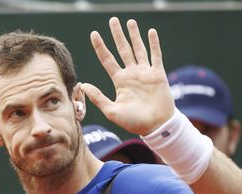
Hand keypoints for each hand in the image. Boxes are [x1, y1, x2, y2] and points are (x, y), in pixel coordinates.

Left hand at [81, 17, 174, 135]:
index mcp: (120, 81)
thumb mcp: (112, 111)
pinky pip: (155, 55)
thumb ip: (98, 98)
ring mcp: (145, 73)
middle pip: (122, 49)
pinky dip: (154, 44)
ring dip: (135, 35)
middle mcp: (131, 74)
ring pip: (138, 49)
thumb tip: (83, 85)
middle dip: (117, 35)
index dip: (100, 47)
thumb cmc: (134, 122)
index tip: (94, 34)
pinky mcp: (158, 74)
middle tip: (113, 20)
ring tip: (130, 22)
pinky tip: (151, 32)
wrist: (156, 126)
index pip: (107, 59)